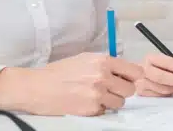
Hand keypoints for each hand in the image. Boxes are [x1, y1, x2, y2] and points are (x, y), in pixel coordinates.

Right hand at [0, 52, 143, 115]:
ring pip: (120, 103)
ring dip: (111, 102)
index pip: (135, 71)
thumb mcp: (84, 59)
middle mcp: (102, 76)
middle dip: (121, 91)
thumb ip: (105, 64)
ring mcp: (97, 94)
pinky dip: (99, 110)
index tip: (128, 80)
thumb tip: (124, 70)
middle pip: (130, 89)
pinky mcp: (91, 109)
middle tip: (109, 90)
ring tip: (95, 96)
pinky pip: (106, 112)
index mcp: (102, 61)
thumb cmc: (58, 73)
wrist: (36, 87)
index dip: (133, 77)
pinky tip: (86, 103)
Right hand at [135, 53, 172, 96]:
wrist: (146, 74)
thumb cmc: (163, 67)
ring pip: (163, 89)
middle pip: (162, 78)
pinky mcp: (142, 94)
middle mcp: (143, 69)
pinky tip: (172, 88)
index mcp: (151, 58)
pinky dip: (170, 93)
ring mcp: (141, 83)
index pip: (169, 63)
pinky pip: (161, 96)